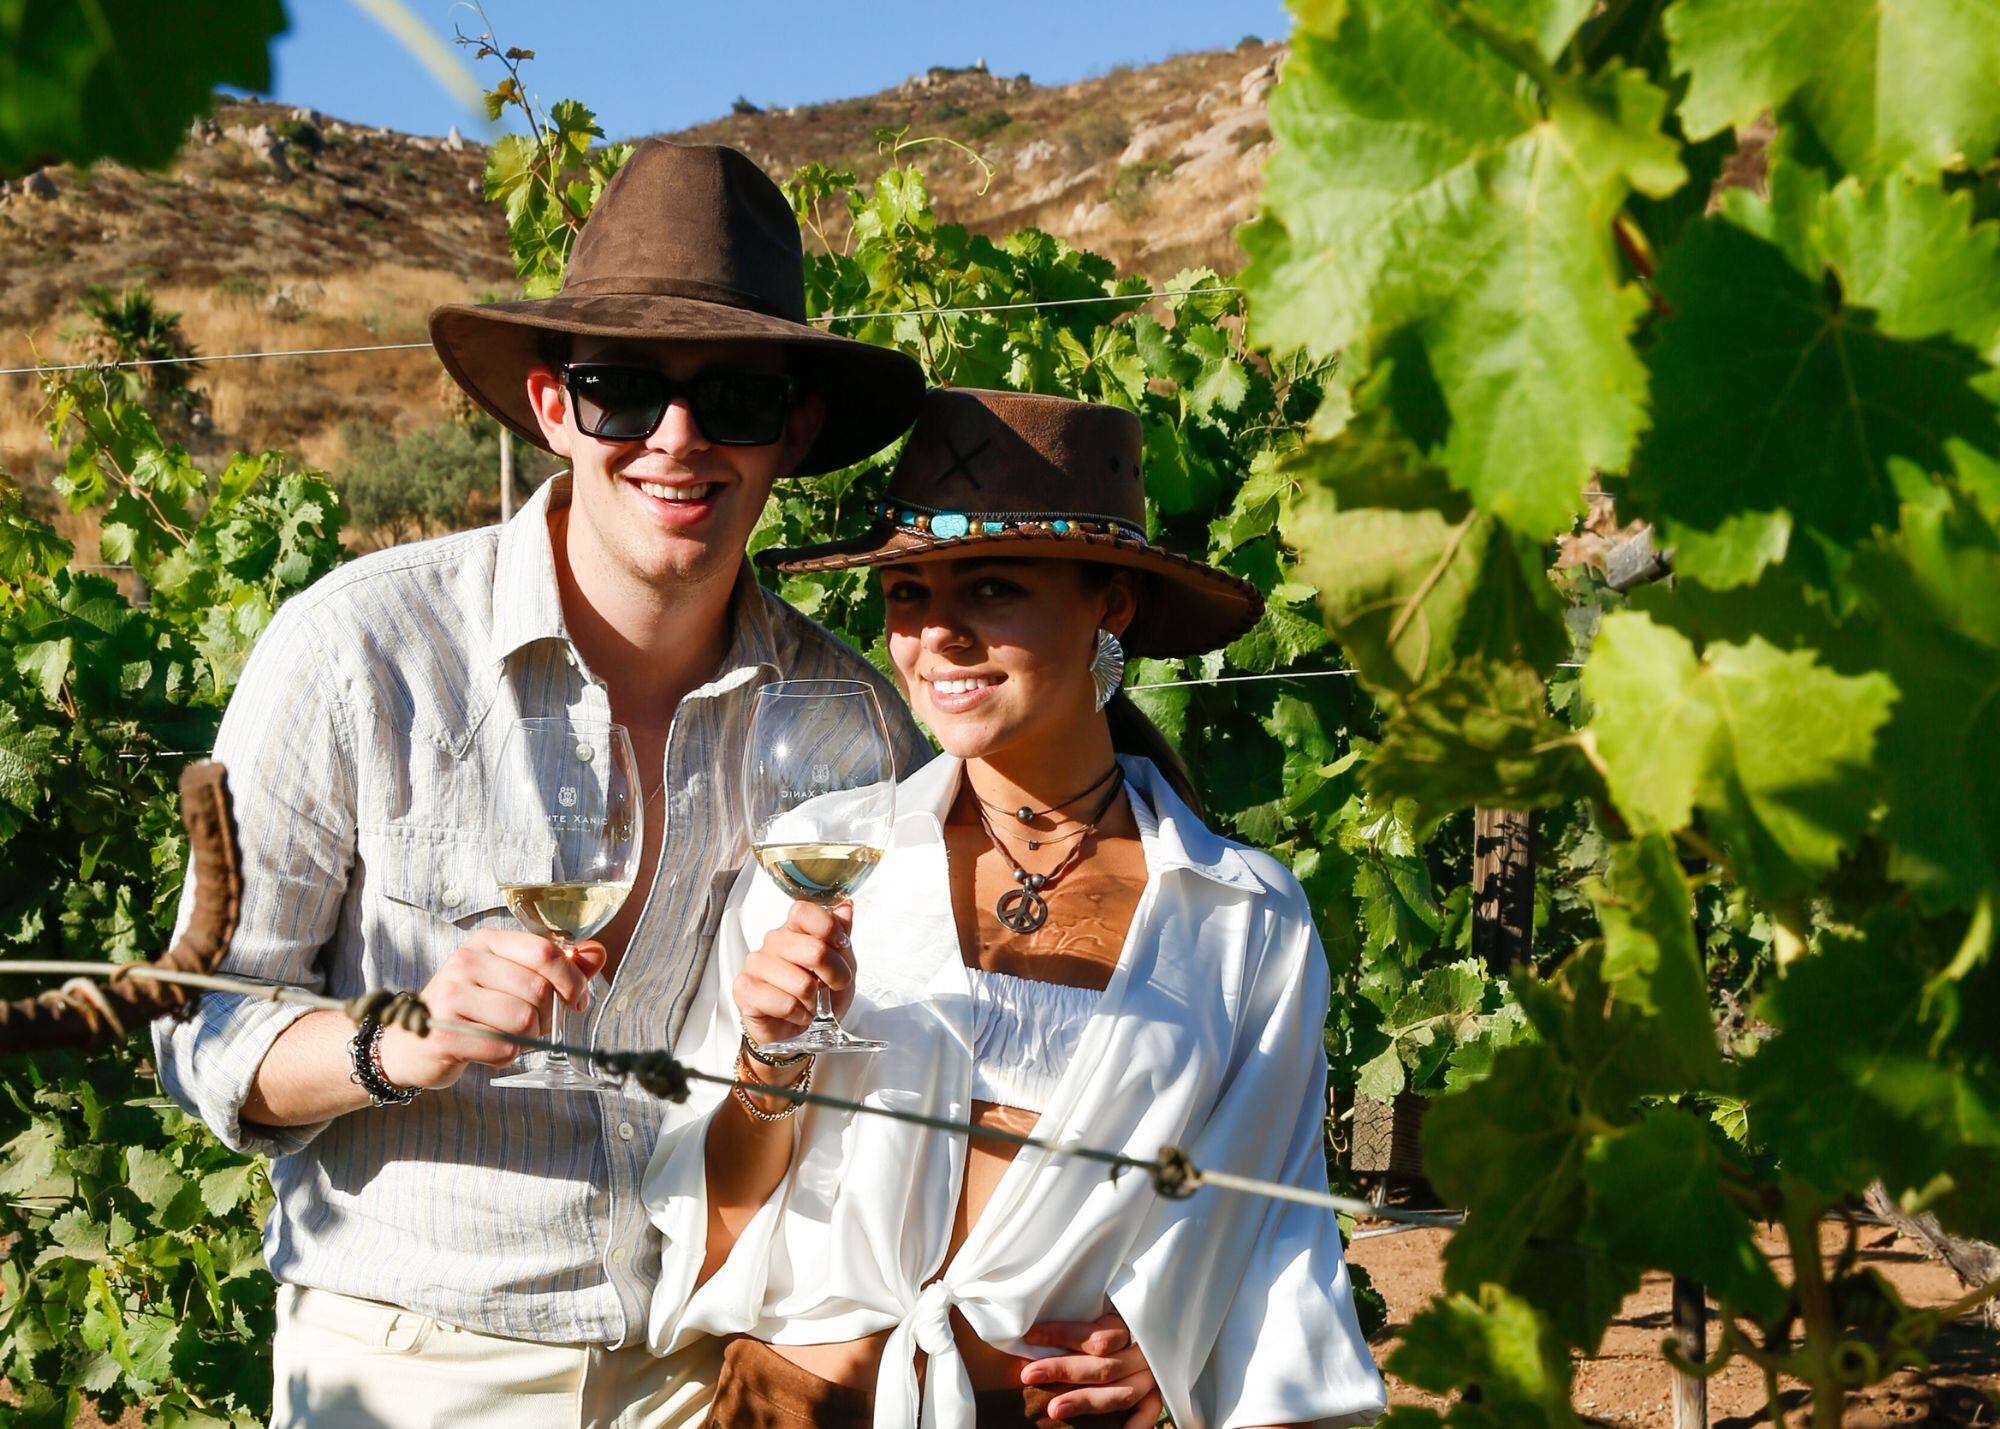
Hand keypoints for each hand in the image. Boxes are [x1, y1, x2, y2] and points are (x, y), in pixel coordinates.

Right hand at [377, 929, 605, 1090]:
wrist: (407, 1043)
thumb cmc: (468, 1009)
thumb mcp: (509, 979)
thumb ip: (557, 967)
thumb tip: (598, 952)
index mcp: (487, 942)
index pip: (545, 951)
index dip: (572, 980)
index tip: (578, 1001)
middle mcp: (465, 961)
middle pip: (538, 990)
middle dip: (547, 1016)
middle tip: (534, 1026)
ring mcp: (449, 995)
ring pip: (523, 1021)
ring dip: (526, 1038)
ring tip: (505, 1037)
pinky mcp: (442, 1033)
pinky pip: (502, 1048)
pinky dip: (506, 1056)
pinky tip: (488, 1050)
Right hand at [735, 900, 854, 1048]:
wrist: (800, 1030)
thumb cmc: (819, 995)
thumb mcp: (842, 964)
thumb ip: (842, 935)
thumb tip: (846, 907)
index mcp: (794, 928)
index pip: (804, 912)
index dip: (829, 930)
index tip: (841, 947)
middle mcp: (772, 941)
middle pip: (814, 950)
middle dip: (834, 976)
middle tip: (829, 987)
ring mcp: (756, 964)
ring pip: (802, 983)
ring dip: (814, 1001)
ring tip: (807, 1002)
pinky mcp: (745, 989)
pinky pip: (786, 1004)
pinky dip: (798, 1015)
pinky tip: (794, 1013)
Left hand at [1021, 1312, 1161, 1427]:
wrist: (1160, 1328)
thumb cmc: (1107, 1329)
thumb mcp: (1098, 1319)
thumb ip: (1076, 1329)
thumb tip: (1031, 1336)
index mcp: (1128, 1327)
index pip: (1096, 1335)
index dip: (1061, 1335)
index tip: (1029, 1337)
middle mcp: (1141, 1356)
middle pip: (1103, 1366)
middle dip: (1063, 1369)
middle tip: (1028, 1375)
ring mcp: (1151, 1379)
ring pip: (1120, 1393)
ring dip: (1085, 1401)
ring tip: (1054, 1409)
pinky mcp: (1156, 1398)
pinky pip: (1150, 1412)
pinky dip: (1136, 1425)